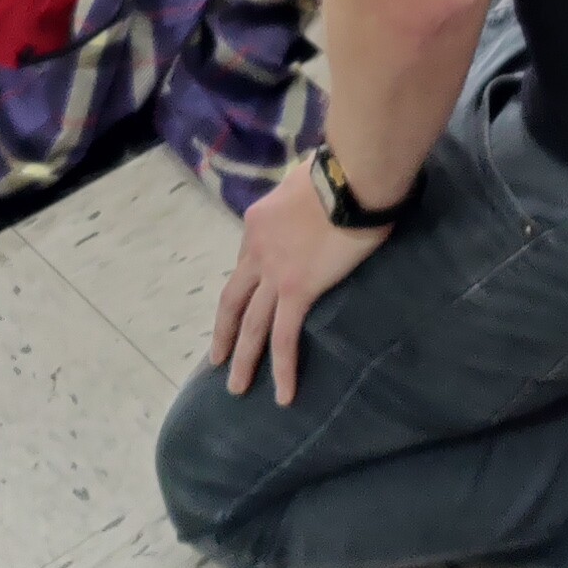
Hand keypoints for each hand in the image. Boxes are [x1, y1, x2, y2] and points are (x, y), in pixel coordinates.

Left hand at [211, 167, 388, 405]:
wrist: (350, 177)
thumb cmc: (338, 172)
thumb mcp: (304, 181)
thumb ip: (301, 200)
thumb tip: (314, 205)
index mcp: (257, 222)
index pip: (247, 261)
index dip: (247, 286)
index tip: (250, 301)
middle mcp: (256, 251)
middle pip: (233, 300)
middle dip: (224, 331)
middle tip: (217, 359)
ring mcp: (273, 273)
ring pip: (251, 325)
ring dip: (242, 359)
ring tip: (236, 387)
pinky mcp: (297, 291)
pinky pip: (284, 337)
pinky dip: (282, 368)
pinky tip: (283, 394)